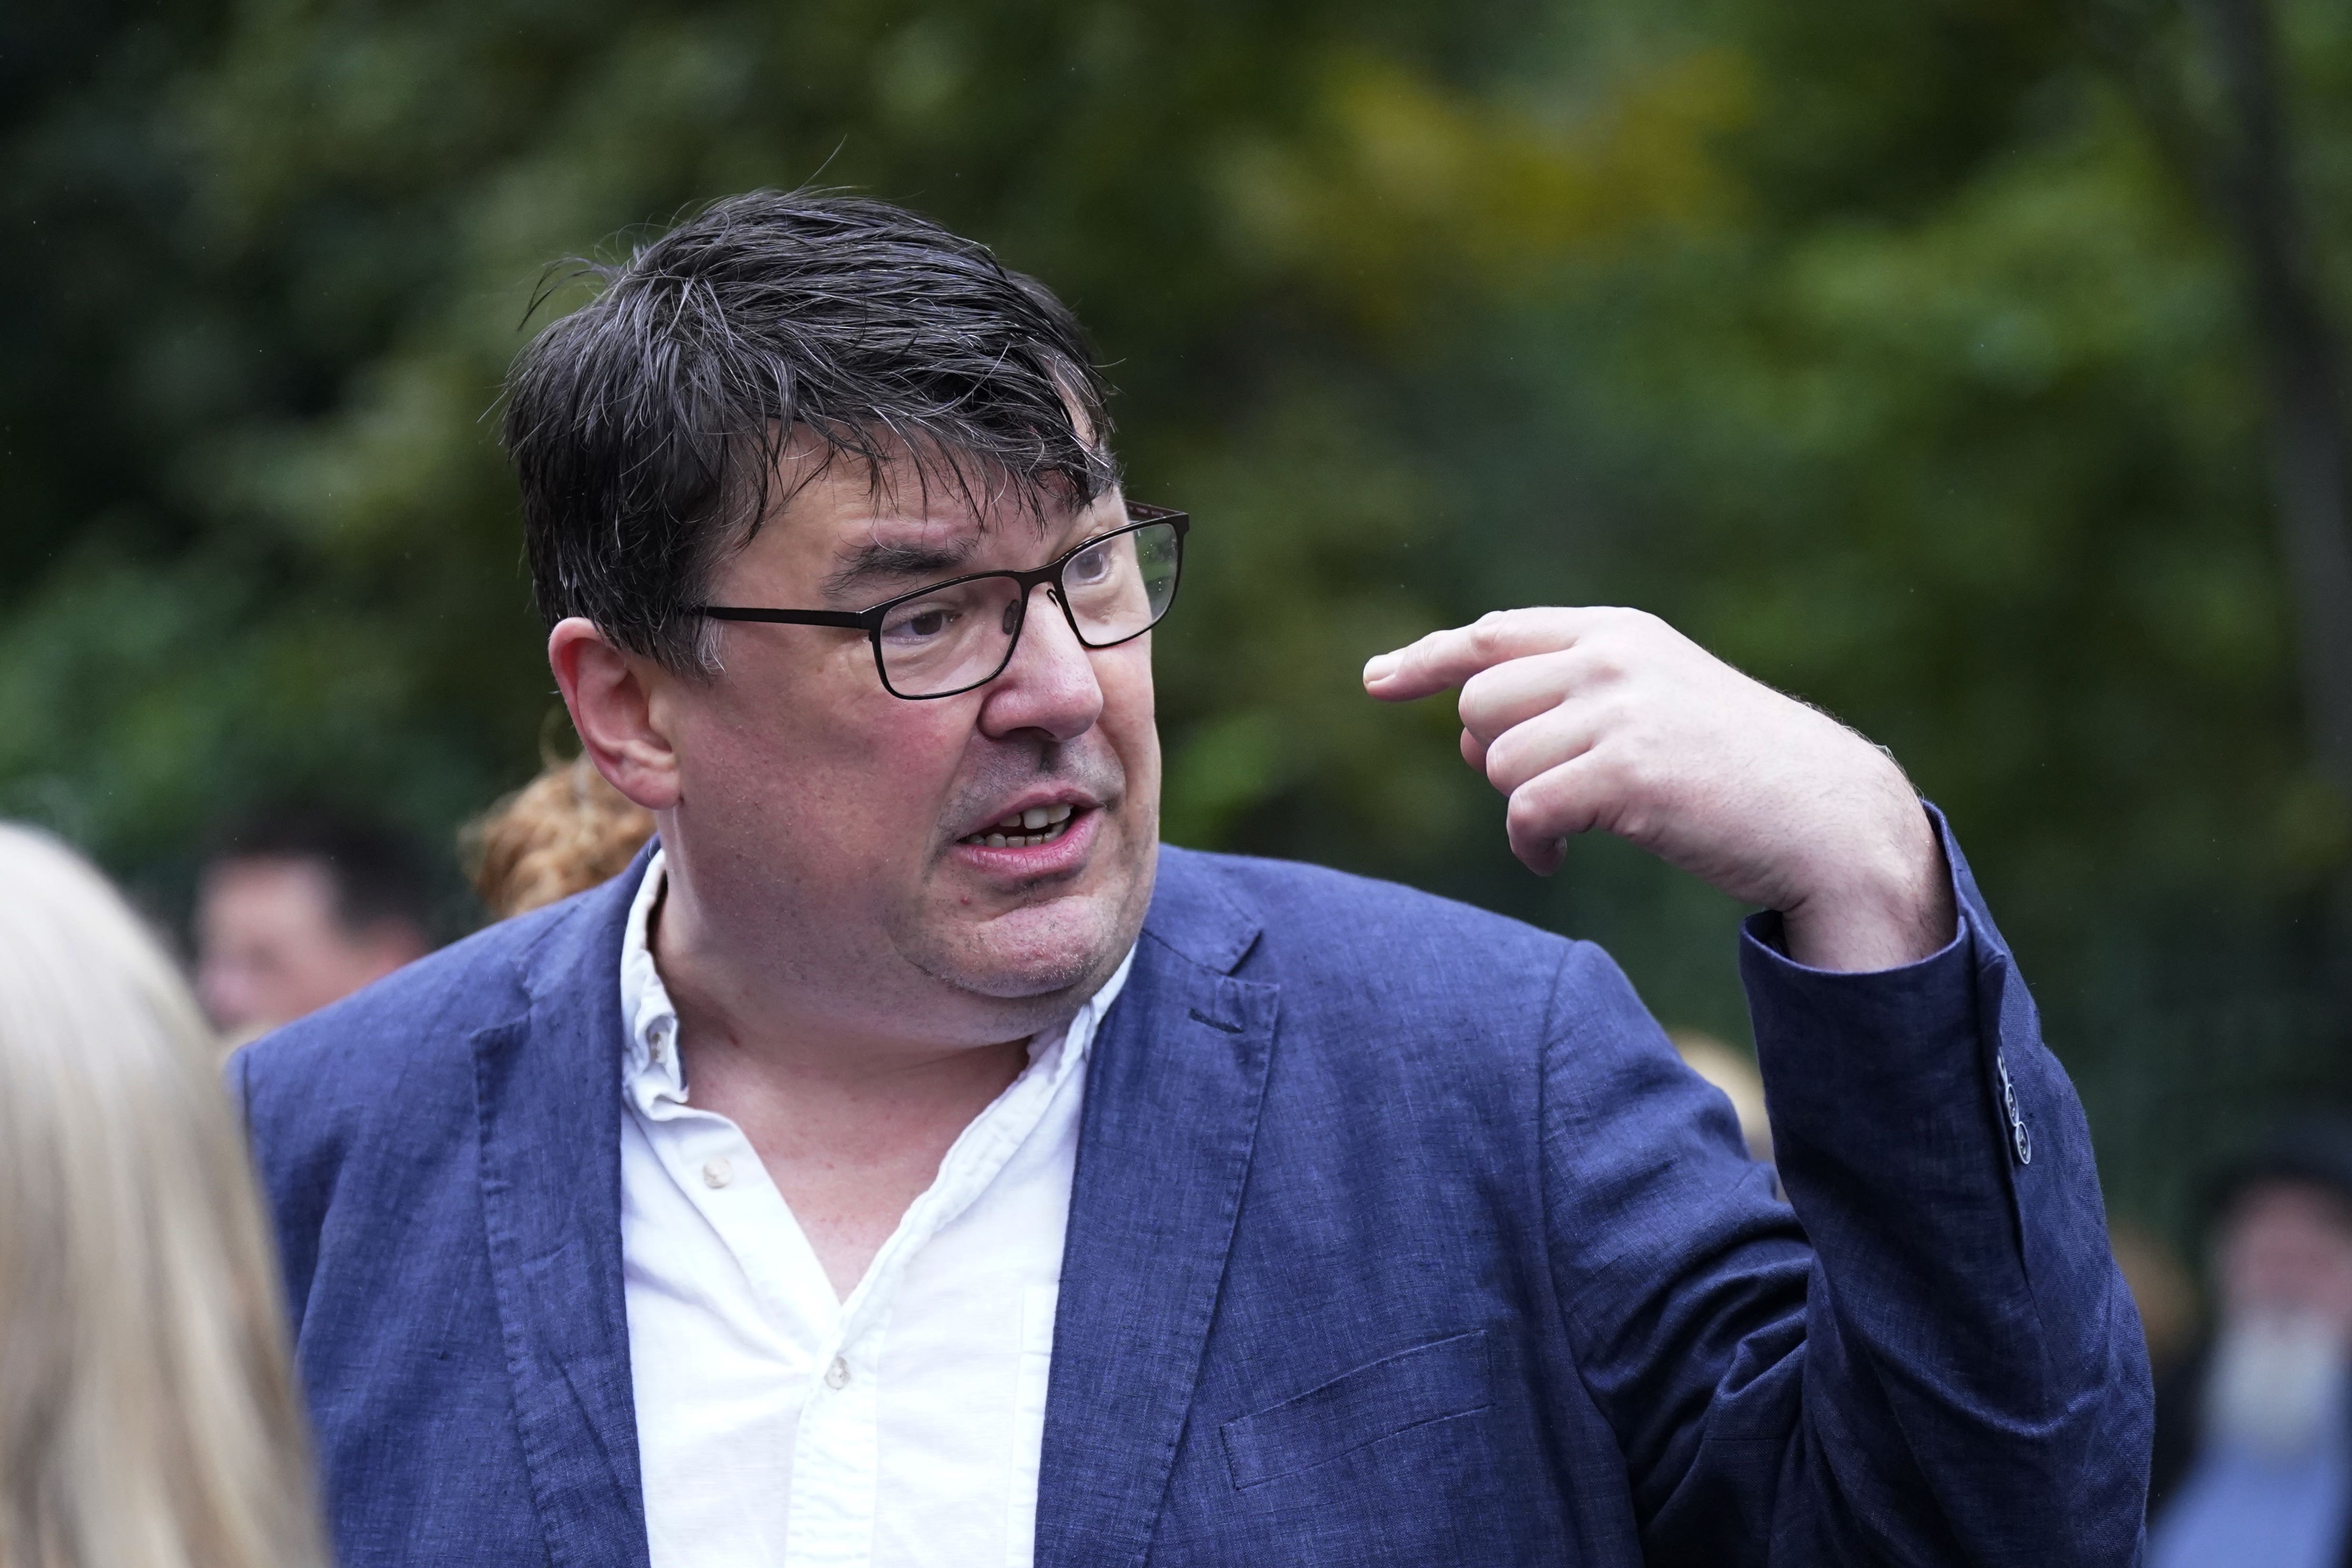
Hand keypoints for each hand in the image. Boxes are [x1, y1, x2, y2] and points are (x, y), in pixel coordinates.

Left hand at [1363, 607, 1955, 971]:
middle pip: (1480, 703)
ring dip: (1520, 808)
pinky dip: (1528, 845)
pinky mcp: (1628, 771)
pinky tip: (1551, 859)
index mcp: (1618, 631)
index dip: (1427, 657)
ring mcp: (1622, 710)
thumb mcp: (1654, 704)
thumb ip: (1569, 697)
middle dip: (1493, 758)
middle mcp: (1614, 657)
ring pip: (1498, 761)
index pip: (1493, 633)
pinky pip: (1524, 810)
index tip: (1376, 680)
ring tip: (1570, 827)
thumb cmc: (1734, 771)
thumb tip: (1464, 733)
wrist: (1824, 815)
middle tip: (1547, 790)